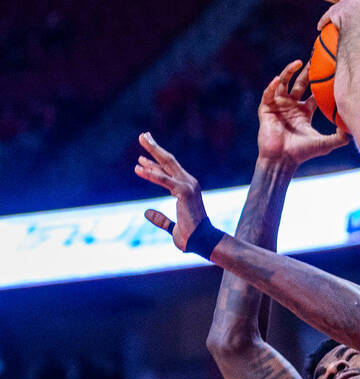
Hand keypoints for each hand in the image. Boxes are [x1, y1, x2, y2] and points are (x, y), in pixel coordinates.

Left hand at [134, 132, 207, 250]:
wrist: (202, 242)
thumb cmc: (190, 236)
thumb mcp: (172, 226)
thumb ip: (160, 219)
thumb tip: (147, 213)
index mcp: (187, 189)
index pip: (169, 170)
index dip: (155, 161)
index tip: (142, 155)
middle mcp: (189, 183)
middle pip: (168, 160)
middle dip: (154, 147)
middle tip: (143, 135)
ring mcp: (188, 185)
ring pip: (167, 164)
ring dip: (153, 151)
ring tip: (142, 139)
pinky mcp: (184, 191)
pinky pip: (164, 180)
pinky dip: (151, 173)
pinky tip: (138, 168)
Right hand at [258, 60, 349, 166]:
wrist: (282, 160)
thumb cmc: (302, 153)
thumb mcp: (325, 144)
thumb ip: (341, 137)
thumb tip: (355, 129)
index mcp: (304, 112)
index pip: (313, 93)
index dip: (320, 83)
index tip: (328, 71)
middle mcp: (291, 106)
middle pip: (299, 83)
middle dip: (306, 71)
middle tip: (314, 57)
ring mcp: (278, 107)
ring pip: (283, 84)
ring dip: (288, 72)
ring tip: (298, 62)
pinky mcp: (266, 110)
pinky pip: (268, 94)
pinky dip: (272, 86)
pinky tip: (277, 79)